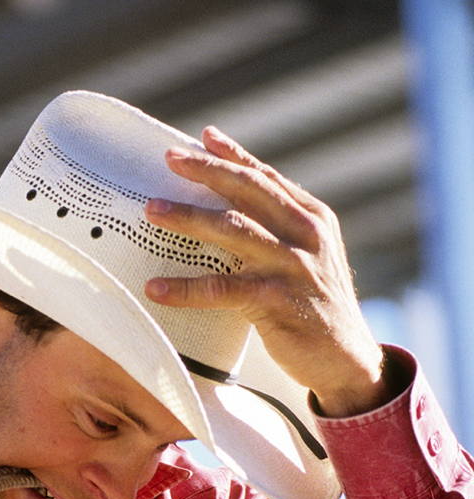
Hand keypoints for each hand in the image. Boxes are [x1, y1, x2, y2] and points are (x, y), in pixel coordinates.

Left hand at [143, 126, 393, 417]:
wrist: (346, 360)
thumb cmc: (316, 310)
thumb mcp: (306, 261)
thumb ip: (279, 233)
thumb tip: (235, 213)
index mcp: (312, 218)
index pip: (267, 178)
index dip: (233, 156)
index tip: (201, 138)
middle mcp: (305, 234)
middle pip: (248, 191)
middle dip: (206, 172)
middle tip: (168, 160)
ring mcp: (292, 266)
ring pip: (233, 231)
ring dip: (188, 218)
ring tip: (151, 211)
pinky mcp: (277, 302)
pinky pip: (222, 290)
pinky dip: (185, 288)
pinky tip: (155, 289)